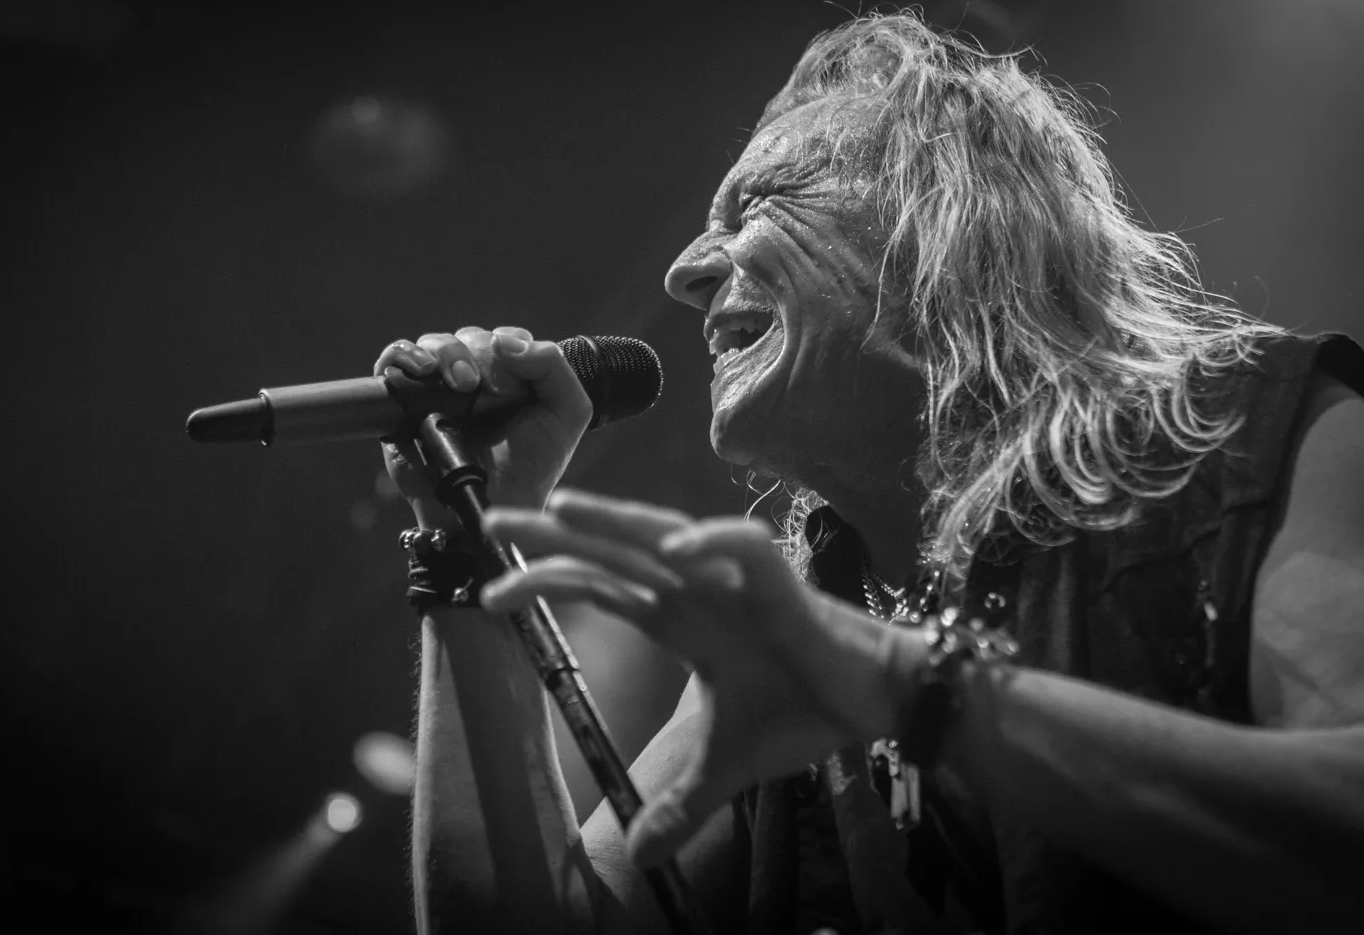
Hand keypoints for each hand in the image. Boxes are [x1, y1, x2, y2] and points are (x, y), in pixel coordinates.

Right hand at [374, 327, 592, 529]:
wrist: (491, 507)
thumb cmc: (531, 465)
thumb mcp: (567, 412)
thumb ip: (553, 366)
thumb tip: (505, 341)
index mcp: (512, 376)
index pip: (506, 338)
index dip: (511, 347)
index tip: (515, 384)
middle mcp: (474, 377)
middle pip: (470, 337)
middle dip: (478, 353)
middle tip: (479, 385)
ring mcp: (438, 389)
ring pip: (434, 343)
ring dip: (446, 353)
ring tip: (460, 382)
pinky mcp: (404, 403)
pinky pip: (394, 360)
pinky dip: (404, 354)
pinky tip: (423, 370)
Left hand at [479, 488, 925, 867]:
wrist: (874, 700)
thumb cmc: (802, 709)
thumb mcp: (726, 764)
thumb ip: (681, 802)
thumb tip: (640, 856)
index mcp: (678, 615)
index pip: (599, 586)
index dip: (546, 583)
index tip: (488, 594)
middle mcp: (696, 586)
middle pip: (614, 547)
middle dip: (553, 532)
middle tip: (490, 518)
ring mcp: (735, 577)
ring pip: (665, 532)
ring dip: (615, 518)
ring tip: (561, 507)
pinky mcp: (781, 581)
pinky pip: (742, 549)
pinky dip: (710, 544)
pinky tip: (670, 553)